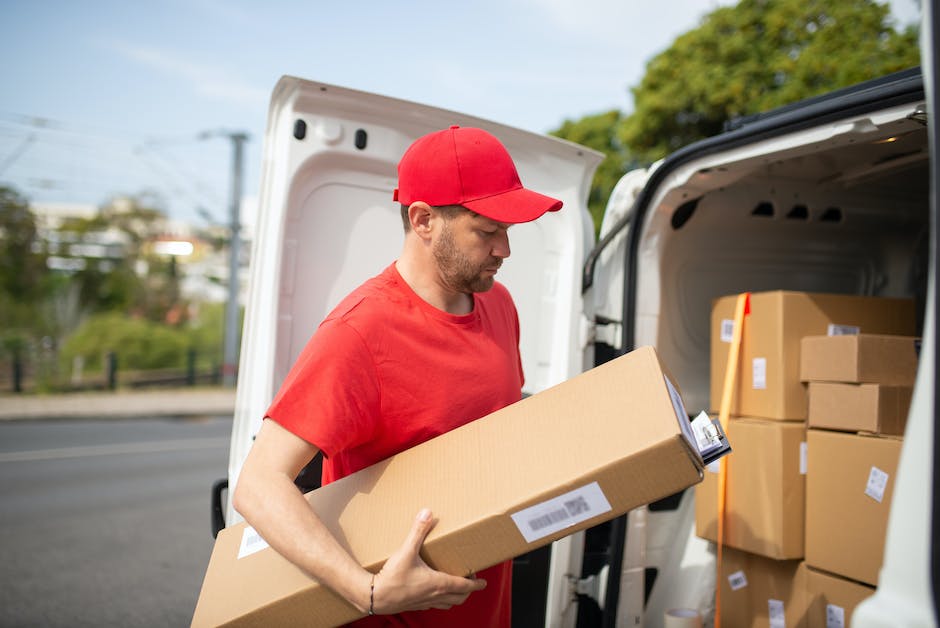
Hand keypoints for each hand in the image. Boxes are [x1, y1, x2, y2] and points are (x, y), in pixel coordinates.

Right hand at [370, 508, 486, 613]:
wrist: (374, 597)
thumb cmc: (391, 577)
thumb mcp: (406, 551)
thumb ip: (417, 531)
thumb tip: (427, 513)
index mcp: (438, 583)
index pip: (464, 586)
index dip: (476, 584)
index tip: (483, 582)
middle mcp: (434, 596)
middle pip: (459, 598)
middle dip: (468, 591)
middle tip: (471, 581)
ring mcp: (425, 603)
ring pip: (448, 604)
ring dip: (455, 597)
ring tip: (456, 587)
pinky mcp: (415, 606)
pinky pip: (434, 606)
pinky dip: (441, 600)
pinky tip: (434, 592)